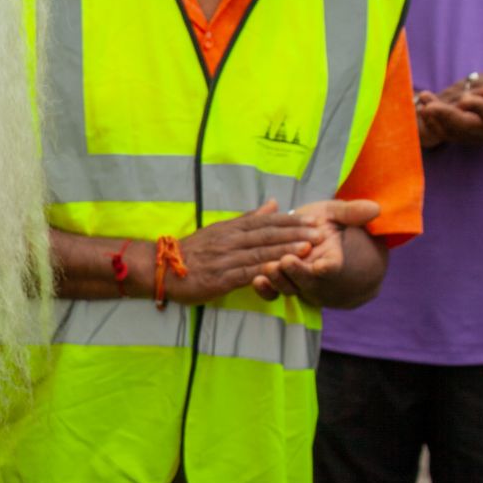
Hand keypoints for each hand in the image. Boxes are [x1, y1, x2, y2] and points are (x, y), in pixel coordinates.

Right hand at [166, 201, 315, 304]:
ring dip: (286, 250)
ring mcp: (226, 259)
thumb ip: (248, 218)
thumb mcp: (220, 229)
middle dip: (295, 234)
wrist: (163, 269)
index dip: (291, 220)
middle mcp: (231, 241)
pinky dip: (265, 269)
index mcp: (232, 228)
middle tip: (320, 233)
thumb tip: (274, 204)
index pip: (266, 222)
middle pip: (268, 235)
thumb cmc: (193, 251)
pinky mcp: (220, 279)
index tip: (313, 219)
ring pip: (260, 252)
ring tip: (309, 248)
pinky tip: (282, 268)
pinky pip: (246, 273)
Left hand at [251, 198, 379, 300]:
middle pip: (307, 281)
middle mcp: (317, 277)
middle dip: (296, 272)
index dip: (328, 267)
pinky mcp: (283, 285)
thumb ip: (354, 213)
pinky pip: (274, 292)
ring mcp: (299, 285)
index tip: (322, 265)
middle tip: (285, 261)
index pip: (333, 267)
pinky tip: (256, 280)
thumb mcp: (341, 216)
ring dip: (278, 280)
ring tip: (268, 268)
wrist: (322, 244)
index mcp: (335, 260)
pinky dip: (266, 289)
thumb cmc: (333, 227)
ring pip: (289, 288)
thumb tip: (375, 208)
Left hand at [419, 67, 482, 145]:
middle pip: (466, 126)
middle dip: (447, 116)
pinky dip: (433, 121)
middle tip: (431, 106)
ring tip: (423, 103)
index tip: (466, 99)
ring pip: (452, 130)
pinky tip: (422, 107)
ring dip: (435, 118)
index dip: (479, 108)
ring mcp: (476, 134)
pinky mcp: (467, 132)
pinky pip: (446, 130)